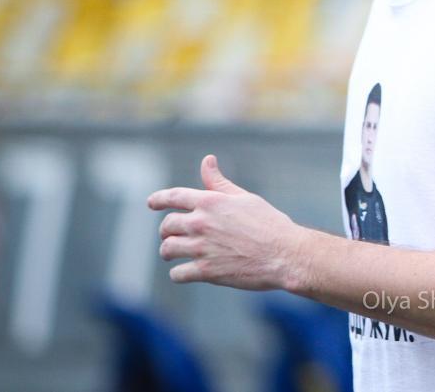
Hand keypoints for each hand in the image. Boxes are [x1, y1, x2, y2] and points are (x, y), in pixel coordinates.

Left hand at [148, 154, 304, 290]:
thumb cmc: (269, 223)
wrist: (284, 253)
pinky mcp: (205, 271)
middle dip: (167, 231)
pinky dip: (179, 273)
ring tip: (175, 254)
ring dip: (169, 252)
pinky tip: (187, 272)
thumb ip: (220, 183)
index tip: (151, 203)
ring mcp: (201, 248)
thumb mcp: (244, 198)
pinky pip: (178, 274)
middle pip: (167, 226)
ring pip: (168, 250)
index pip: (173, 196)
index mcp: (211, 202)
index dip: (158, 199)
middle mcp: (201, 223)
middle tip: (171, 236)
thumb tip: (207, 160)